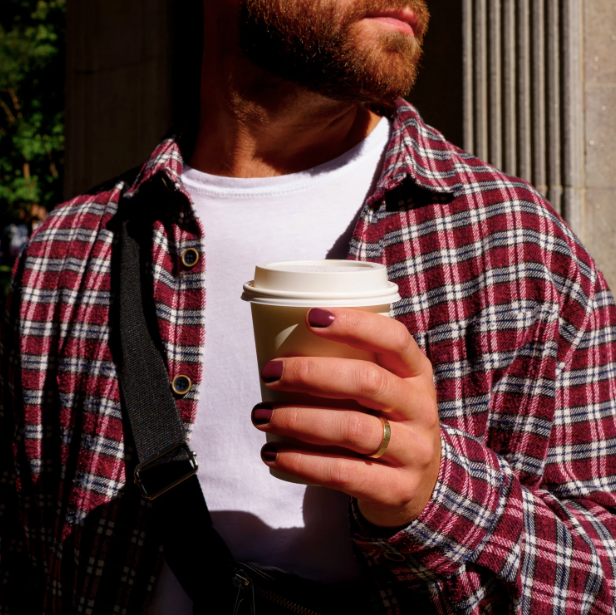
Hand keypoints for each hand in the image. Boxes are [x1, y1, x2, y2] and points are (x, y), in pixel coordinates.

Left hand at [251, 308, 440, 527]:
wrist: (421, 486)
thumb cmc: (387, 423)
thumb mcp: (388, 391)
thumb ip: (354, 368)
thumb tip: (283, 348)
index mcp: (416, 374)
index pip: (394, 339)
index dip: (355, 324)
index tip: (310, 318)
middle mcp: (420, 409)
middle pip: (367, 381)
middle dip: (311, 373)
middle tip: (271, 373)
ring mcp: (413, 451)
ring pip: (351, 428)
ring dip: (297, 419)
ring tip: (261, 415)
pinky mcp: (396, 489)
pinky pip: (342, 473)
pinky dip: (301, 462)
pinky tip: (274, 454)